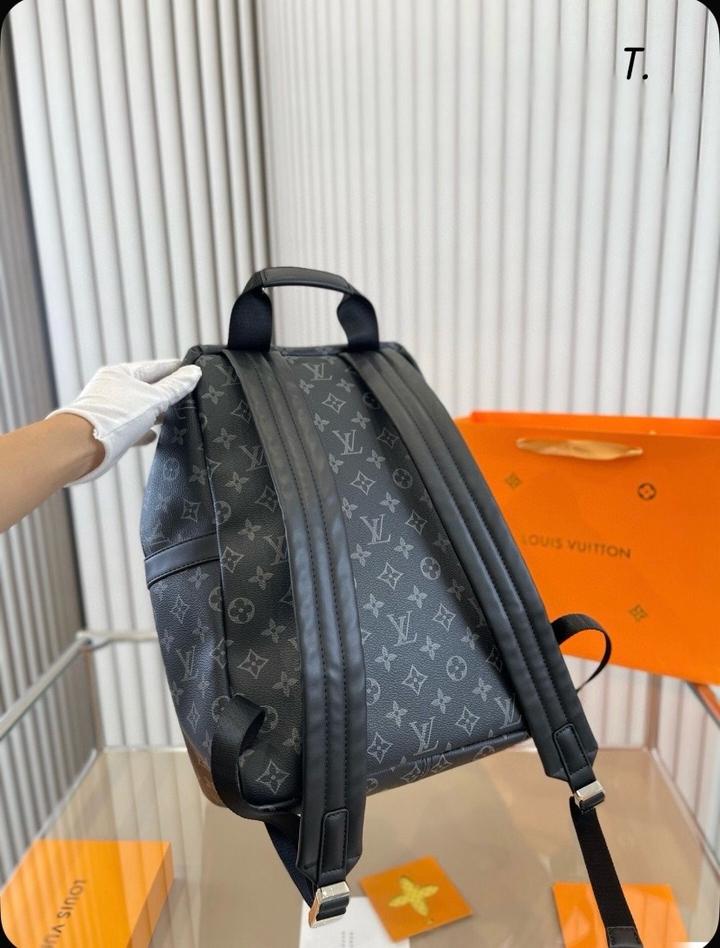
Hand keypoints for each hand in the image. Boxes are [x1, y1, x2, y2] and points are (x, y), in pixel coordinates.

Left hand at [49, 359, 200, 484]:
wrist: (81, 447)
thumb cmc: (115, 416)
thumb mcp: (153, 398)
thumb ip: (175, 387)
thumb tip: (194, 372)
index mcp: (121, 373)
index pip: (156, 367)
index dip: (176, 369)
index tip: (195, 370)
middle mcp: (114, 389)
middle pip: (148, 387)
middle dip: (168, 392)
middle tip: (192, 394)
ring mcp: (110, 410)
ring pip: (140, 408)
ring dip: (157, 412)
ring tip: (178, 414)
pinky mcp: (109, 431)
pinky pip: (132, 427)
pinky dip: (145, 430)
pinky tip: (155, 435)